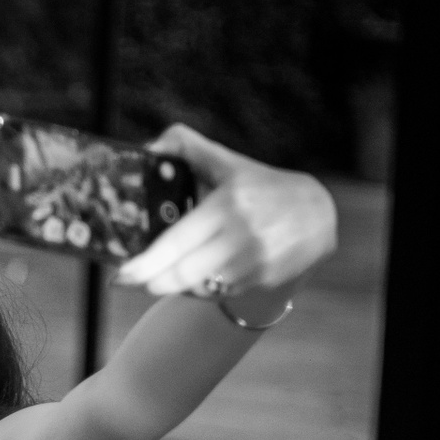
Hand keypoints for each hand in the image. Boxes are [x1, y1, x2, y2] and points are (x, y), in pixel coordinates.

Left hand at [115, 123, 336, 297]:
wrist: (317, 214)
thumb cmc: (261, 187)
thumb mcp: (227, 163)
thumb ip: (188, 148)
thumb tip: (150, 147)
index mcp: (227, 204)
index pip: (177, 242)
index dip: (146, 263)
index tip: (121, 274)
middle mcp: (242, 235)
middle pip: (183, 273)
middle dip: (149, 282)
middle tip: (127, 280)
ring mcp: (254, 261)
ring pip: (198, 287)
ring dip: (173, 286)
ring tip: (161, 275)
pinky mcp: (263, 279)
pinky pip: (219, 292)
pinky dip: (201, 288)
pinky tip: (196, 276)